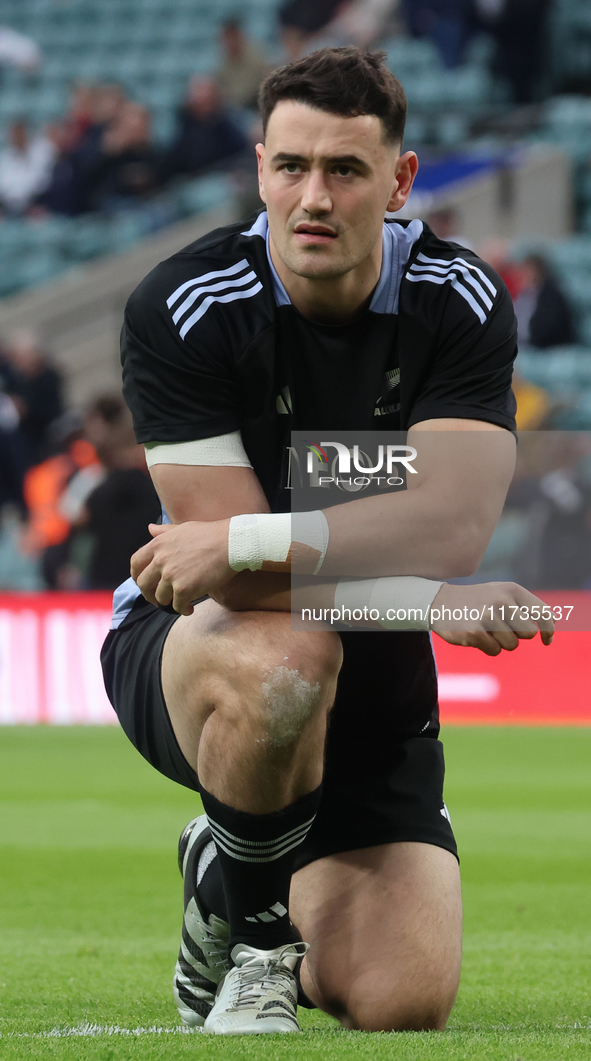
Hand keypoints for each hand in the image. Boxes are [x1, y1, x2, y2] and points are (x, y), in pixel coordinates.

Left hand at [130, 520, 232, 614]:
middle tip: (158, 599)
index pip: (136, 563)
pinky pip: (177, 606)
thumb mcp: (182, 528)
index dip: (136, 575)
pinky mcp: (183, 589)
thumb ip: (164, 531)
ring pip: (160, 597)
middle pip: (143, 584)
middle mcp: (160, 561)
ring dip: (168, 603)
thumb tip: (150, 529)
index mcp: (158, 545)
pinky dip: (182, 610)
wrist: (230, 544)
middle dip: (149, 594)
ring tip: (180, 603)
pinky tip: (190, 608)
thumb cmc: (210, 534)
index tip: (142, 582)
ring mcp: (170, 576)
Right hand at [431, 582, 553, 655]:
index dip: (549, 630)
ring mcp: (487, 616)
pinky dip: (487, 648)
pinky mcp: (475, 632)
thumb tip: (552, 622)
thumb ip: (526, 606)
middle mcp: (501, 601)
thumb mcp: (501, 594)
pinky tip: (474, 635)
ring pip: (512, 645)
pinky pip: (495, 651)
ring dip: (500, 642)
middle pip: (528, 634)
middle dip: (517, 635)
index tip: (547, 640)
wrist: (438, 602)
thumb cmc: (476, 601)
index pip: (543, 613)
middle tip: (499, 627)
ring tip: (484, 629)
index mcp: (511, 590)